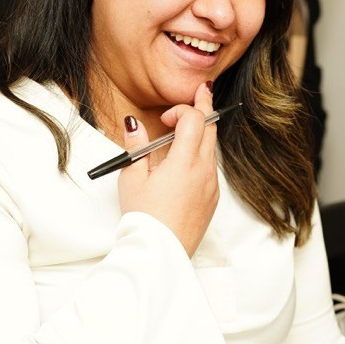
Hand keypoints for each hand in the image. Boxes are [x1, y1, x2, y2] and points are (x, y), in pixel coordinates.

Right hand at [117, 81, 218, 256]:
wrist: (160, 252)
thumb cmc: (144, 218)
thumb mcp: (132, 178)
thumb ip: (136, 147)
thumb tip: (133, 124)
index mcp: (184, 162)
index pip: (194, 120)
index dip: (181, 110)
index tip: (165, 118)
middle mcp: (204, 171)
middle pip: (211, 128)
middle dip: (205, 106)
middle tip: (202, 90)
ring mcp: (211, 185)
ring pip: (212, 149)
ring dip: (201, 133)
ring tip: (188, 128)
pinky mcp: (212, 199)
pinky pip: (210, 169)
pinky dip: (201, 156)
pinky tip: (184, 163)